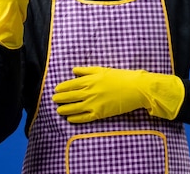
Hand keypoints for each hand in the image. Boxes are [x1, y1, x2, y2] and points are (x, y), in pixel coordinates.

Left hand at [52, 67, 184, 122]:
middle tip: (53, 100)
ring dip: (64, 109)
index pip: (70, 84)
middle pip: (69, 97)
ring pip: (74, 108)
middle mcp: (89, 92)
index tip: (56, 90)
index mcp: (89, 80)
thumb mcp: (102, 69)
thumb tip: (73, 70)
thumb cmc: (121, 77)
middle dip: (59, 99)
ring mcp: (93, 103)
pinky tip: (69, 119)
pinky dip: (75, 119)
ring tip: (58, 110)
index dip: (62, 88)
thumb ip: (86, 70)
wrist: (135, 88)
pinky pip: (83, 118)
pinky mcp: (99, 114)